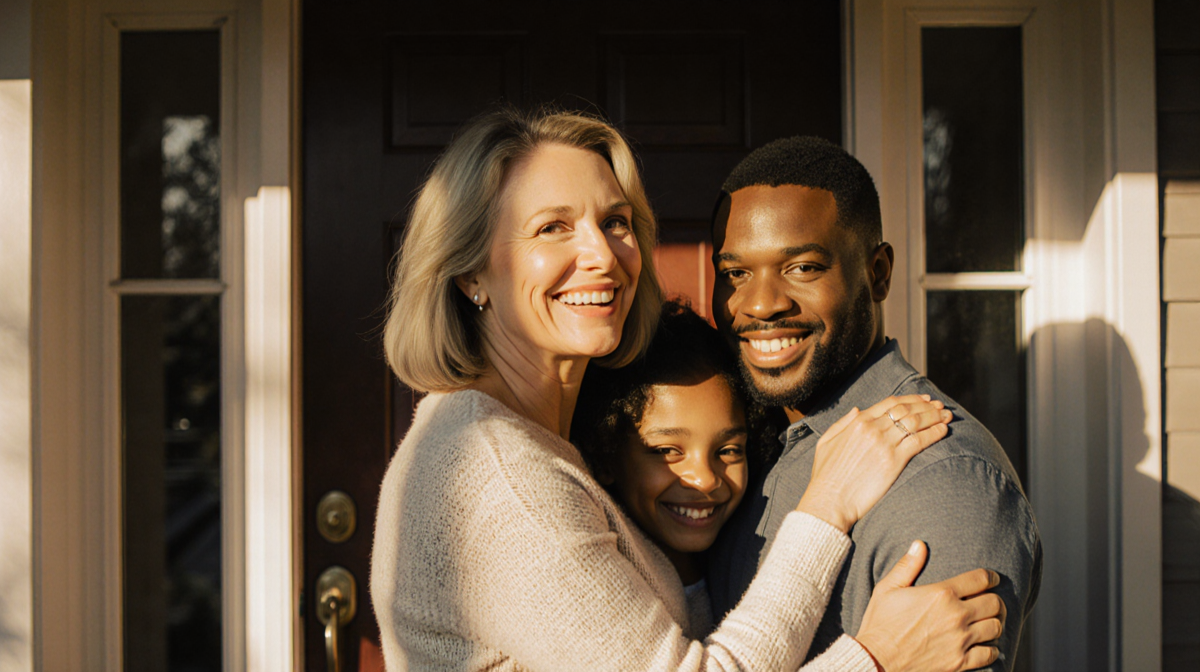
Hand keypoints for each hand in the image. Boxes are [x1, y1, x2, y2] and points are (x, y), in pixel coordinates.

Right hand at [795, 395, 950, 531]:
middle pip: (907, 410)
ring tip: (947, 416)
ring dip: (934, 416)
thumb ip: (842, 423)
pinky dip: (934, 434)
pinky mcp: (894, 461)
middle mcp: (872, 428)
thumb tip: (857, 409)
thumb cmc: (826, 475)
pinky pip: (919, 442)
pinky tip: (943, 431)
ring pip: (916, 423)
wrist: (830, 500)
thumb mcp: (827, 441)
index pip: (890, 403)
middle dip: (927, 406)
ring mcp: (884, 444)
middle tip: (941, 405)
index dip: (911, 399)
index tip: (924, 399)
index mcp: (858, 422)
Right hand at [855, 541, 1005, 671]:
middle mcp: (955, 615)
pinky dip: (991, 648)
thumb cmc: (880, 624)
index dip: (991, 577)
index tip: (992, 579)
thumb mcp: (888, 589)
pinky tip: (984, 645)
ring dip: (993, 622)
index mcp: (940, 593)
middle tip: (990, 601)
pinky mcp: (960, 662)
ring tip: (987, 622)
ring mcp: (960, 640)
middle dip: (995, 599)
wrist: (877, 661)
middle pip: (994, 603)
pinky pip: (990, 654)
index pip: (980, 579)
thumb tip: (919, 544)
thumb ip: (907, 565)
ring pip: (995, 627)